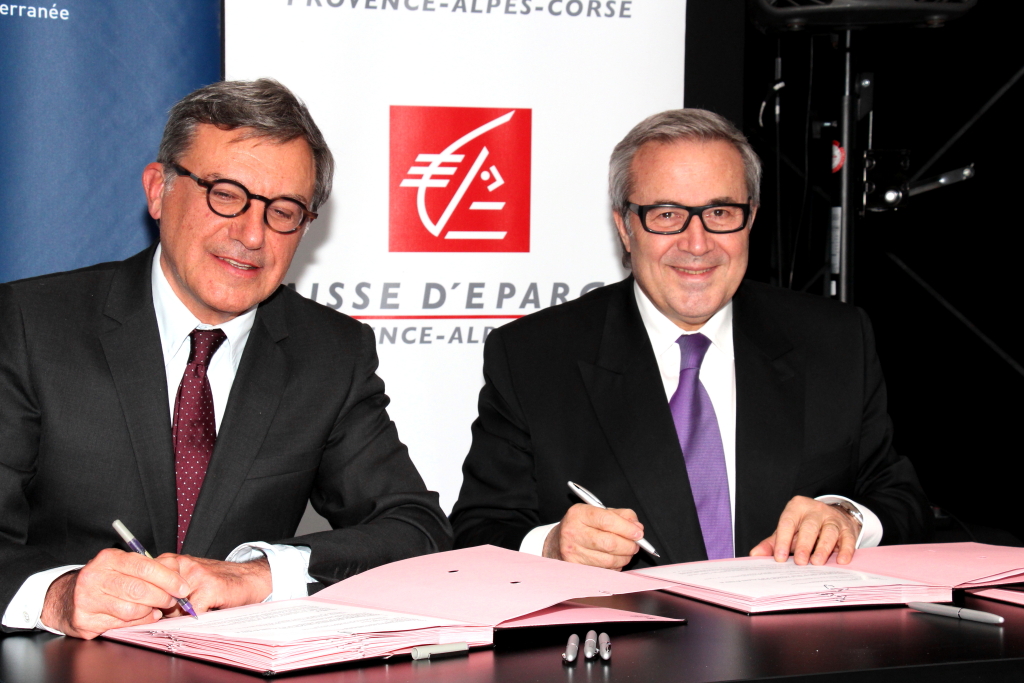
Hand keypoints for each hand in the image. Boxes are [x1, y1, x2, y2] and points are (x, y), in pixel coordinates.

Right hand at [39, 548, 190, 638]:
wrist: (66, 598)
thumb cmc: (104, 580)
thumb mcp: (123, 566)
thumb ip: (150, 568)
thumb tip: (179, 577)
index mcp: (108, 559)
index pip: (144, 567)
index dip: (168, 579)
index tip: (183, 588)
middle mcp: (95, 577)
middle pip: (139, 590)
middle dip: (163, 597)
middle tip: (173, 600)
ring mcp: (87, 599)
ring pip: (131, 609)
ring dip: (150, 611)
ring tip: (156, 608)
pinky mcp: (85, 620)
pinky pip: (121, 623)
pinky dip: (138, 621)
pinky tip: (144, 616)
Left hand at [154, 554, 270, 615]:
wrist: (247, 578)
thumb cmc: (215, 582)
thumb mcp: (186, 579)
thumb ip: (165, 589)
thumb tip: (143, 612)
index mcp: (171, 561)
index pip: (144, 584)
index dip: (146, 603)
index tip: (154, 612)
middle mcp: (181, 564)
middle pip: (155, 597)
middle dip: (162, 611)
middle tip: (177, 612)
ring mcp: (196, 575)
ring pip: (172, 607)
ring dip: (179, 616)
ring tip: (193, 611)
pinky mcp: (210, 587)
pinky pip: (191, 613)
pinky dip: (194, 619)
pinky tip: (204, 612)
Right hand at [542, 503, 644, 569]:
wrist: (557, 543)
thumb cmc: (581, 526)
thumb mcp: (596, 512)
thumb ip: (620, 516)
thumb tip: (637, 527)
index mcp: (578, 514)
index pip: (607, 520)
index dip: (627, 528)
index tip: (639, 533)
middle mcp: (573, 533)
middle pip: (609, 543)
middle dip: (629, 546)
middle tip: (635, 545)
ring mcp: (573, 553)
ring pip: (608, 560)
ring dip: (624, 558)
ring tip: (626, 552)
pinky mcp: (576, 568)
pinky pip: (604, 571)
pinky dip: (615, 567)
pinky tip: (613, 560)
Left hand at [749, 496, 861, 565]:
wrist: (831, 517)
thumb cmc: (804, 526)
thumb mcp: (787, 531)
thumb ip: (772, 543)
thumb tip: (755, 555)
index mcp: (796, 508)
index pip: (787, 523)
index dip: (782, 540)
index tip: (779, 558)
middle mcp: (815, 510)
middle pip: (809, 527)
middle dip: (804, 545)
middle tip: (800, 562)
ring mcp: (833, 518)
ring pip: (829, 532)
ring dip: (823, 548)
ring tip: (817, 563)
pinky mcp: (847, 528)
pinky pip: (847, 539)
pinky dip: (845, 550)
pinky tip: (841, 561)